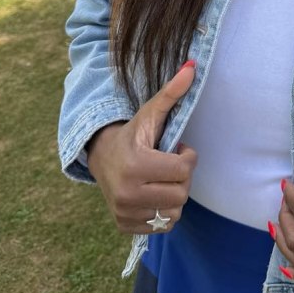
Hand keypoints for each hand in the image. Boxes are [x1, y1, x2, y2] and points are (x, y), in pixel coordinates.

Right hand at [86, 62, 197, 233]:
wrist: (101, 156)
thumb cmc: (133, 134)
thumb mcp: (151, 113)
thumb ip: (172, 93)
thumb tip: (192, 66)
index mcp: (135, 165)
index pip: (184, 170)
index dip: (186, 157)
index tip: (175, 149)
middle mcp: (127, 193)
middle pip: (181, 193)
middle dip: (180, 178)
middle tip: (167, 165)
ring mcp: (124, 212)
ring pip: (174, 212)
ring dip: (173, 196)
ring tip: (159, 180)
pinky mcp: (124, 225)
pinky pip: (162, 226)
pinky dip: (163, 212)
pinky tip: (152, 194)